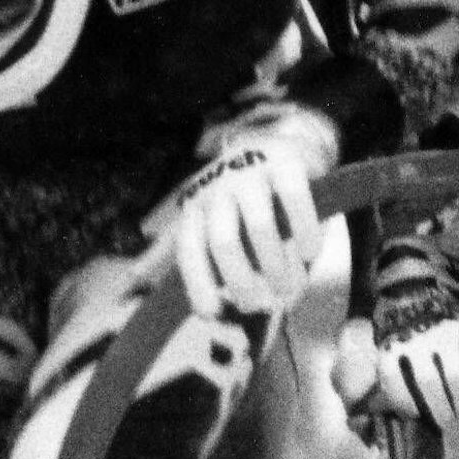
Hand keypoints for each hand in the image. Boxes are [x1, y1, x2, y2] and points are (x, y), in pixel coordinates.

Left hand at [142, 101, 335, 315]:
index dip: (196, 284)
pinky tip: (311, 252)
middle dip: (243, 282)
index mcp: (195, 209)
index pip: (188, 249)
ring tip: (292, 288)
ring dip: (278, 266)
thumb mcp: (212, 219)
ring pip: (260, 227)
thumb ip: (191, 253)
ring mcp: (250, 173)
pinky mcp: (286, 162)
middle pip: (223, 243)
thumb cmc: (243, 200)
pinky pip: (294, 200)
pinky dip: (305, 232)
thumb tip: (146, 286)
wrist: (281, 143)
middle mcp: (217, 189)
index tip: (212, 315)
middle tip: (263, 306)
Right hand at [378, 313, 458, 425]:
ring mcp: (414, 341)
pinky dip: (405, 401)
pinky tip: (416, 413)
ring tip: (448, 424)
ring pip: (428, 382)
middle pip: (457, 378)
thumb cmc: (455, 335)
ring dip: (440, 410)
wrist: (416, 304)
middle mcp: (442, 333)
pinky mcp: (389, 349)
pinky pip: (395, 380)